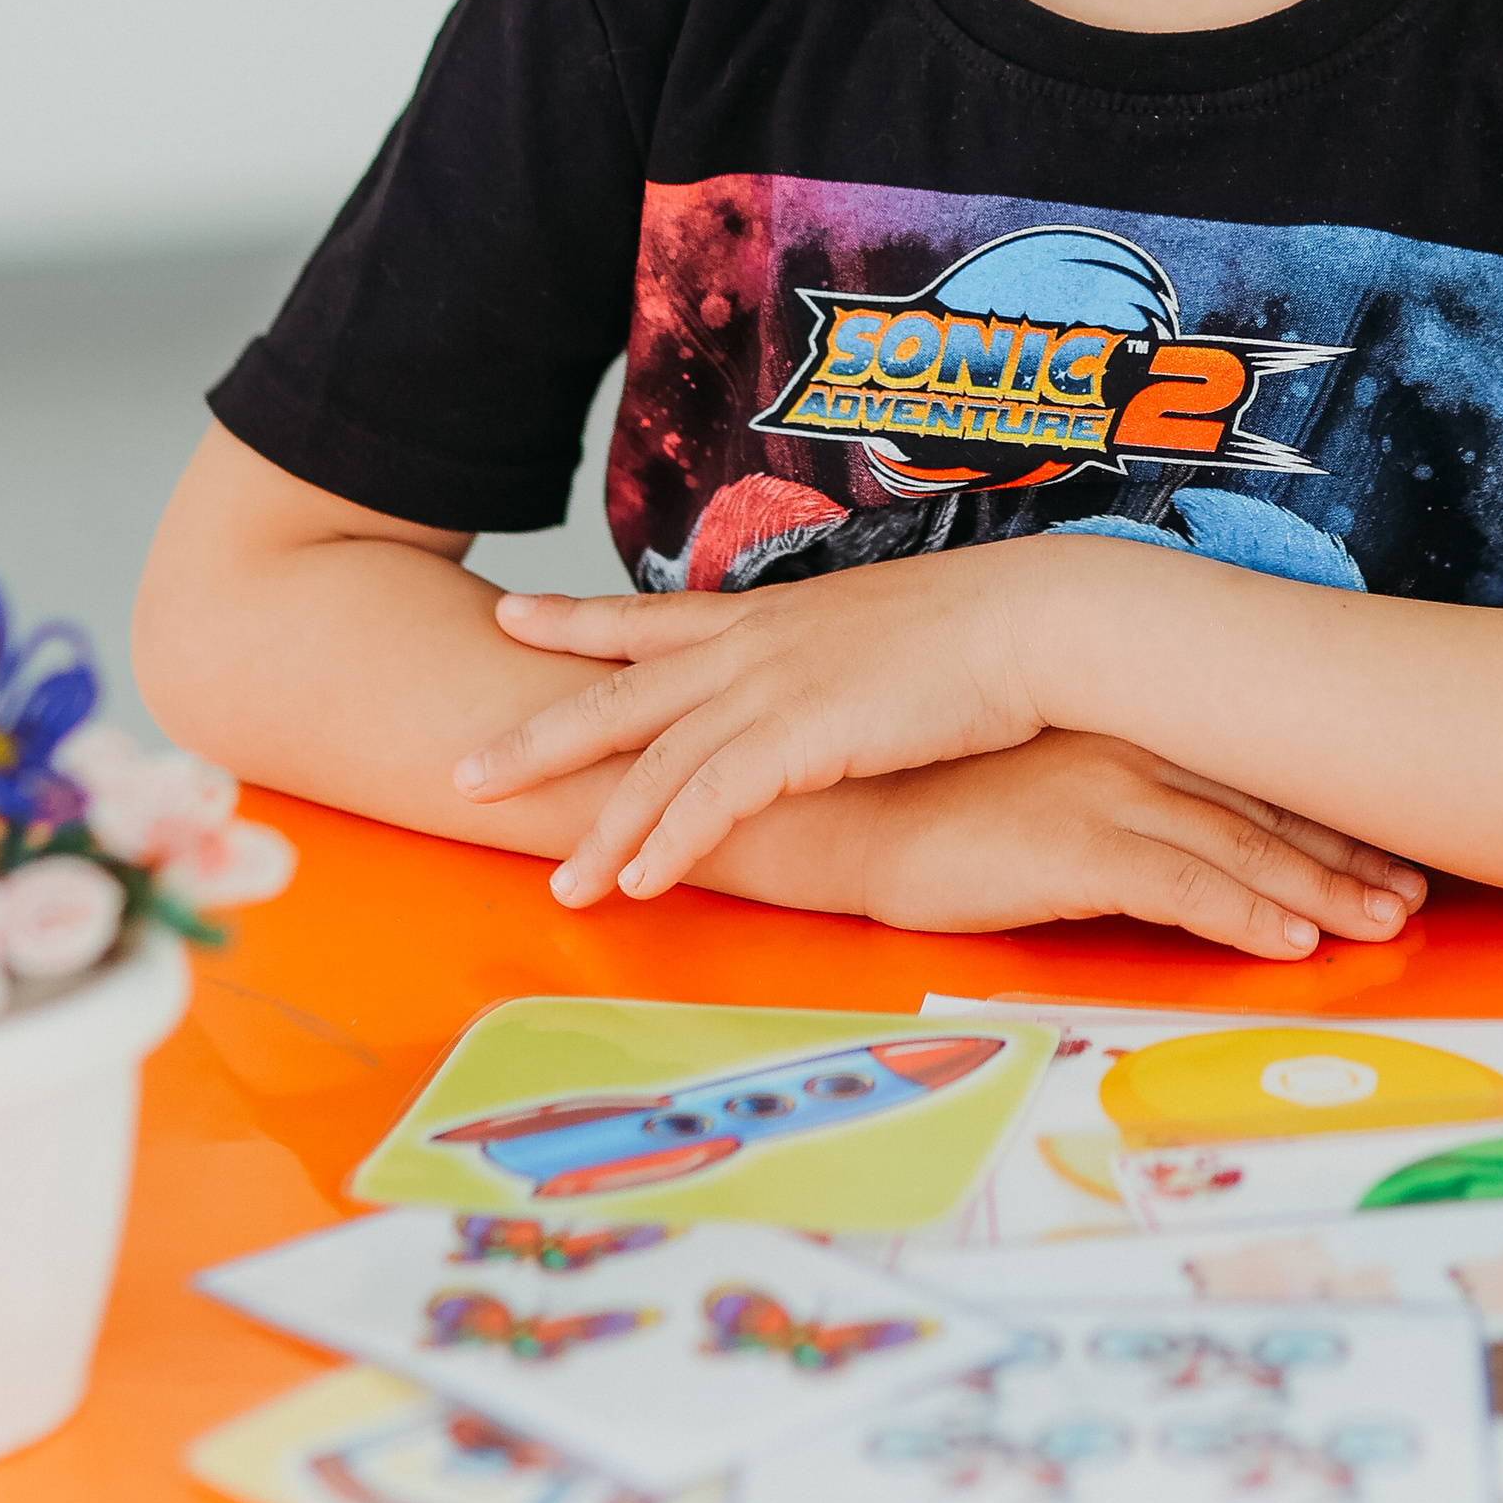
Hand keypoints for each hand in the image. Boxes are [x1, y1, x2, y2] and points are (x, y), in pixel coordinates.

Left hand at [455, 540, 1074, 905]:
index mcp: (774, 617)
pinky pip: (715, 798)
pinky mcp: (805, 732)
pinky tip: (641, 884)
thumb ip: (835, 663)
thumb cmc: (985, 629)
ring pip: (657, 763)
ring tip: (561, 889)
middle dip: (539, 735)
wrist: (1037, 618)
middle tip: (465, 769)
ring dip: (603, 831)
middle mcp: (757, 644)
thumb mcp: (885, 634)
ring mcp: (775, 685)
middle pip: (619, 693)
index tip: (511, 613)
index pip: (652, 618)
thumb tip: (830, 693)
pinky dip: (671, 842)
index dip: (576, 621)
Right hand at [847, 736, 1426, 958]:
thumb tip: (1177, 841)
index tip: (1386, 844)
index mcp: (1127, 727)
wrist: (849, 810)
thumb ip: (1114, 802)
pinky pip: (1181, 888)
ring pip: (1243, 848)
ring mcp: (1106, 795)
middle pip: (1266, 807)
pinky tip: (1292, 943)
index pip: (1250, 770)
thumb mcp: (1046, 790)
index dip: (1325, 812)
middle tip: (1415, 894)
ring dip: (1323, 890)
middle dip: (1348, 853)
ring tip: (1385, 925)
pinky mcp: (1074, 847)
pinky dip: (1246, 917)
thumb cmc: (939, 806)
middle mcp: (1130, 750)